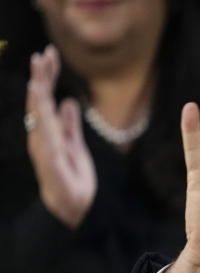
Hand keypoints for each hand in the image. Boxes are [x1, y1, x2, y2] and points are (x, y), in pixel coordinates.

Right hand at [25, 45, 96, 228]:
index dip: (48, 77)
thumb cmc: (73, 179)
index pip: (48, 99)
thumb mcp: (76, 145)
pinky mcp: (48, 155)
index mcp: (51, 131)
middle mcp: (44, 135)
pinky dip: (40, 110)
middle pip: (41, 101)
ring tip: (40, 68)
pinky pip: (43, 129)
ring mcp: (44, 144)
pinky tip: (40, 94)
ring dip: (39, 88)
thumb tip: (68, 101)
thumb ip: (70, 124)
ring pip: (39, 111)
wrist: (73, 207)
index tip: (50, 56)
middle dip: (42, 76)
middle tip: (45, 53)